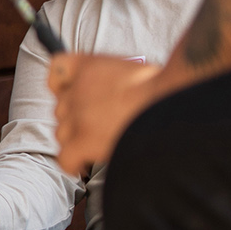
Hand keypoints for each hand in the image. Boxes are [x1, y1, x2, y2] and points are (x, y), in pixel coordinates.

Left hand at [49, 54, 164, 174]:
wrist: (173, 100)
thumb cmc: (161, 89)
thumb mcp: (130, 69)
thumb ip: (108, 77)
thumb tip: (104, 94)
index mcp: (89, 65)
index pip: (57, 68)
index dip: (61, 84)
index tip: (69, 94)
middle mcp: (78, 88)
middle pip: (60, 108)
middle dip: (76, 119)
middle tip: (100, 125)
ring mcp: (79, 114)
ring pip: (62, 133)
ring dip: (77, 141)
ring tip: (101, 143)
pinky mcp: (84, 138)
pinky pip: (65, 158)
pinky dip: (73, 163)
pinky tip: (86, 163)